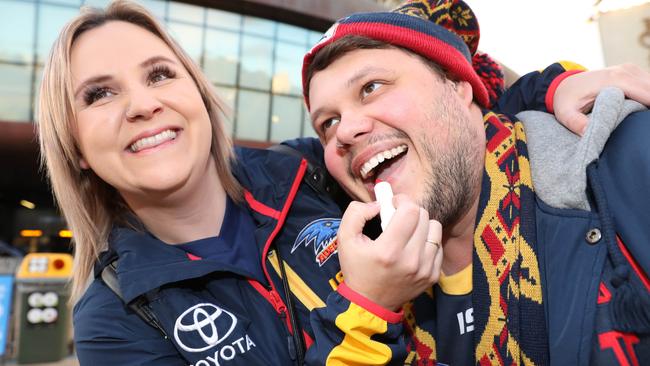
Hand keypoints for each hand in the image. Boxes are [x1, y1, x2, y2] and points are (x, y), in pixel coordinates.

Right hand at [337, 195, 442, 310]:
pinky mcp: (433, 275)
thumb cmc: (357, 268)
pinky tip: (413, 248)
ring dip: (421, 225)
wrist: (370, 303)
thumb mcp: (345, 239)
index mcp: (388, 251)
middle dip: (410, 211)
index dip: (402, 201)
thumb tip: (378, 204)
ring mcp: (425, 269)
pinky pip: (438, 245)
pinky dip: (426, 241)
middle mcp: (411, 260)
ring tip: (407, 233)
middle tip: (397, 218)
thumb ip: (356, 213)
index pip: (410, 211)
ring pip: (435, 228)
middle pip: (423, 216)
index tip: (392, 205)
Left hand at [554, 63, 649, 134]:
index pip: (647, 94)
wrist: (563, 84)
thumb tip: (588, 132)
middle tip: (644, 126)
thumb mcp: (565, 113)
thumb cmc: (566, 100)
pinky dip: (647, 97)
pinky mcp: (632, 72)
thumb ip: (576, 123)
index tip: (647, 124)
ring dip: (649, 101)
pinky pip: (648, 85)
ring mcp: (630, 70)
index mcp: (614, 80)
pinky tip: (641, 110)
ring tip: (642, 120)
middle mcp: (625, 71)